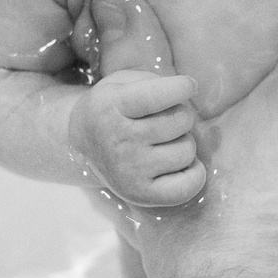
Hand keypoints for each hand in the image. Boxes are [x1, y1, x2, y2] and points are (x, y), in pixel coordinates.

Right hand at [70, 69, 204, 205]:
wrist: (83, 143)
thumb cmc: (115, 108)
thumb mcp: (123, 83)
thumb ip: (154, 83)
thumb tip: (192, 93)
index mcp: (110, 106)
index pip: (156, 96)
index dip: (182, 87)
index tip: (189, 86)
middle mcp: (118, 140)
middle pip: (180, 121)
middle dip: (181, 115)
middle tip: (164, 120)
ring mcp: (129, 170)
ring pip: (187, 151)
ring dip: (183, 143)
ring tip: (164, 142)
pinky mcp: (140, 195)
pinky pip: (188, 186)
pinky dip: (194, 173)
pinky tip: (179, 163)